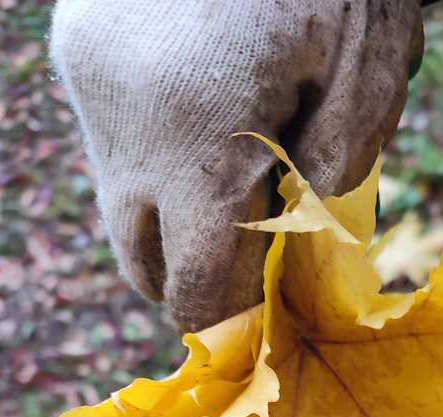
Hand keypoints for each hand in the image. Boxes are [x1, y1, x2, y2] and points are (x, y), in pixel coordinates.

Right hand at [50, 0, 423, 333]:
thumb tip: (288, 260)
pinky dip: (155, 160)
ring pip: (121, 209)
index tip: (255, 340)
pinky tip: (204, 122)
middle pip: (144, 265)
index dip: (227, 328)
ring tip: (236, 182)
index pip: (197, 288)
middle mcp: (123, 119)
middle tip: (253, 268)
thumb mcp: (366, 74)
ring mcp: (88, 82)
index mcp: (198, 135)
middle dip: (197, 282)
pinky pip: (111, 146)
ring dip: (173, 221)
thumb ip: (328, 184)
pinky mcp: (76, 49)